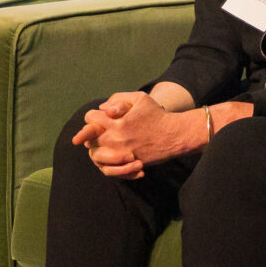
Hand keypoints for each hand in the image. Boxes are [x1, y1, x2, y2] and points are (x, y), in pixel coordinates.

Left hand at [77, 90, 204, 180]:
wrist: (175, 135)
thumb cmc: (157, 115)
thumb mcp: (140, 98)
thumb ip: (118, 99)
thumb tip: (102, 108)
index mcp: (117, 123)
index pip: (91, 119)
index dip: (92, 117)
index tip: (98, 118)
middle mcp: (117, 140)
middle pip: (90, 139)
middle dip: (92, 134)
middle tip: (98, 131)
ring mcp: (123, 154)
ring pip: (97, 156)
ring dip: (98, 148)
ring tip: (103, 144)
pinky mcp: (130, 165)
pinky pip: (111, 168)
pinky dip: (108, 162)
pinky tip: (112, 155)